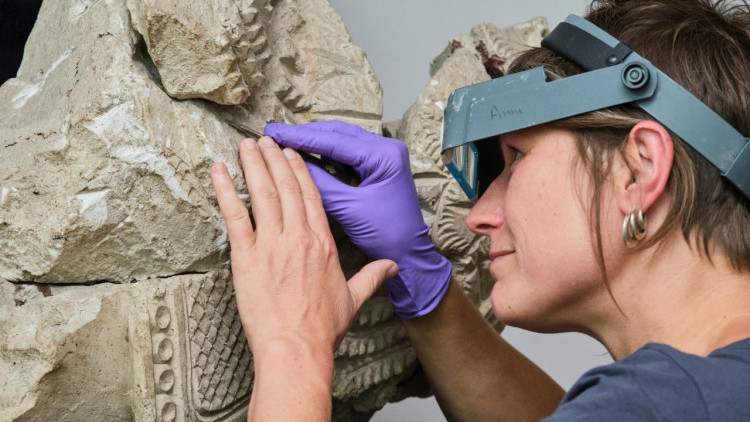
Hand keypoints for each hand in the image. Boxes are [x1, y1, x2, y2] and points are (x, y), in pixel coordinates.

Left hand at [210, 136, 397, 357]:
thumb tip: (392, 266)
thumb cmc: (322, 329)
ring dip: (254, 165)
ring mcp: (272, 245)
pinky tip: (218, 171)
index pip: (311, 197)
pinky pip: (234, 216)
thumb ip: (372, 276)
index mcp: (323, 244)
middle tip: (266, 140)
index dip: (300, 172)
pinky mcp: (247, 257)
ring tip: (246, 145)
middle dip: (275, 160)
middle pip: (287, 188)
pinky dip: (225, 190)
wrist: (297, 348)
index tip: (292, 155)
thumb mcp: (353, 298)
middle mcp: (299, 238)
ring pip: (263, 194)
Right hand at [264, 121, 451, 318]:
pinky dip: (324, 153)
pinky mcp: (377, 167)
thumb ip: (321, 185)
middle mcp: (386, 149)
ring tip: (284, 141)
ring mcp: (382, 156)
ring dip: (313, 141)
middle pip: (337, 133)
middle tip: (274, 133)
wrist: (410, 254)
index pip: (334, 140)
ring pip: (340, 141)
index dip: (300, 137)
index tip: (273, 132)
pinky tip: (304, 154)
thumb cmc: (387, 235)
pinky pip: (346, 153)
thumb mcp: (349, 209)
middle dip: (304, 134)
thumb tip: (290, 166)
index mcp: (384, 156)